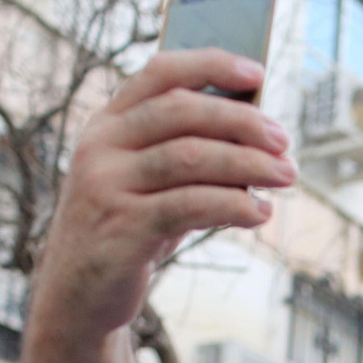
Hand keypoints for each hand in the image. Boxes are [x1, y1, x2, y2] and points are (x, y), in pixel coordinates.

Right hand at [31, 48, 295, 339]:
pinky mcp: (122, 229)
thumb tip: (257, 136)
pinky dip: (234, 205)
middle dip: (243, 123)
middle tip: (284, 143)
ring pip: (191, 157)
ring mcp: (106, 186)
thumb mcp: (147, 185)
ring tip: (285, 175)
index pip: (159, 74)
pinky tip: (260, 213)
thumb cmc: (125, 232)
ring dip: (249, 164)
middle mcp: (100, 147)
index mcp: (106, 124)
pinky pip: (190, 205)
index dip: (210, 65)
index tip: (256, 72)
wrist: (77, 297)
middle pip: (183, 113)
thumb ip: (184, 155)